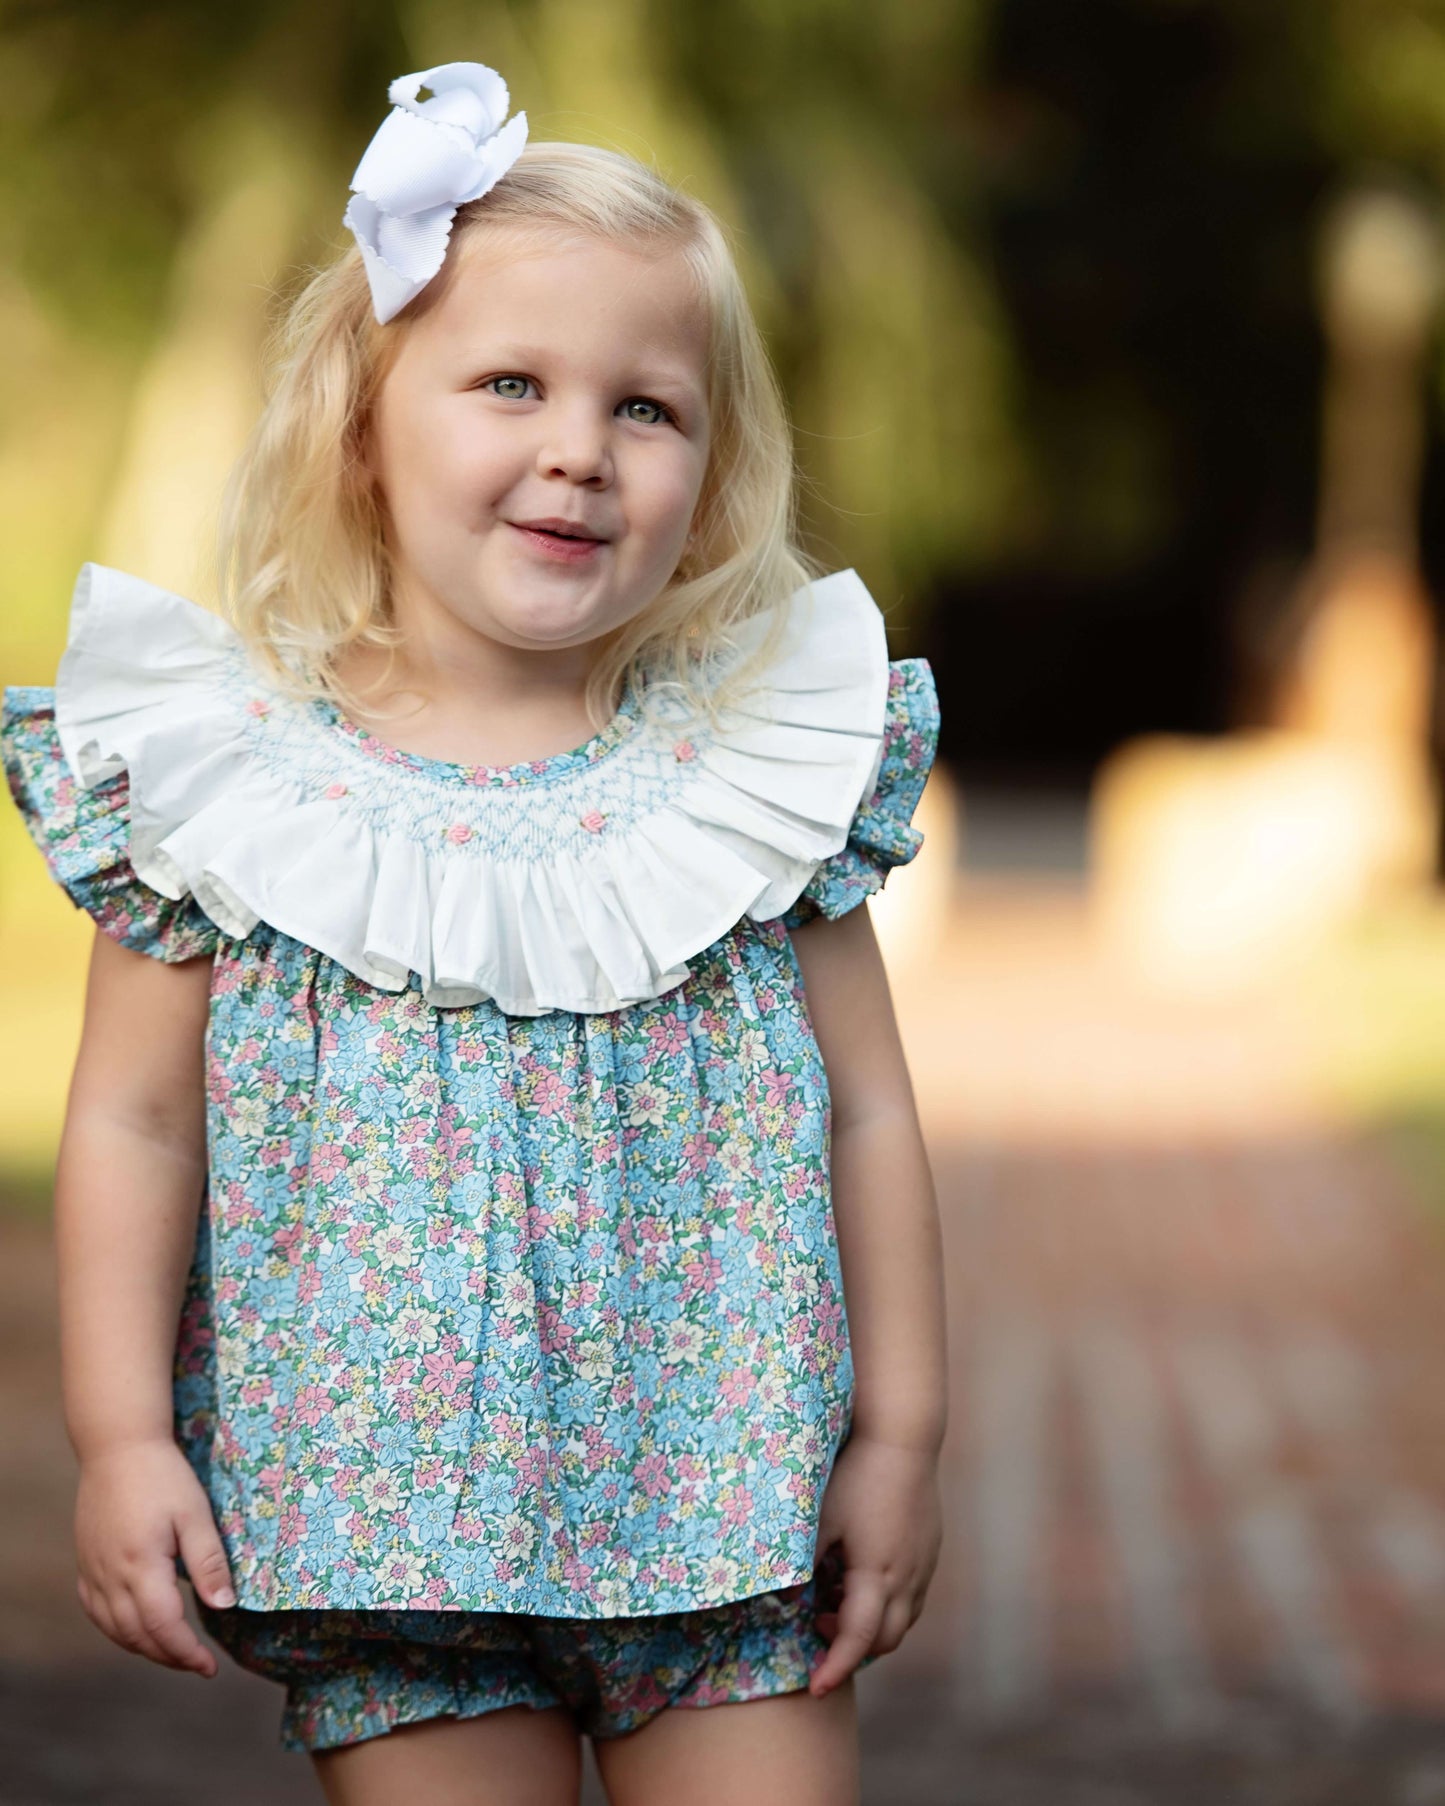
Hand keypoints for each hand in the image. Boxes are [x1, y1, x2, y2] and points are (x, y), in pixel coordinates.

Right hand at [74, 1437, 235, 1676]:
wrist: (117, 1446)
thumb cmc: (163, 1476)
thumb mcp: (195, 1513)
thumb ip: (209, 1562)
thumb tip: (224, 1607)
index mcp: (141, 1566)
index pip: (162, 1627)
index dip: (186, 1653)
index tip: (209, 1668)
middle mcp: (110, 1576)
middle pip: (136, 1636)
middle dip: (168, 1656)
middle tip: (197, 1664)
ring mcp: (92, 1571)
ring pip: (113, 1629)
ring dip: (143, 1647)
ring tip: (173, 1651)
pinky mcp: (85, 1562)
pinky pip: (96, 1612)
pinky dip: (117, 1630)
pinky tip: (134, 1629)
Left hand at [807, 1432, 941, 1696]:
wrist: (903, 1438)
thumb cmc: (856, 1475)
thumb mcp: (819, 1518)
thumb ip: (802, 1564)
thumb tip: (781, 1602)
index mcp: (876, 1574)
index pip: (857, 1640)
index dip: (835, 1668)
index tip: (815, 1687)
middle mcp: (907, 1578)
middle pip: (885, 1640)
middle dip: (852, 1650)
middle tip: (815, 1627)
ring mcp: (924, 1565)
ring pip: (903, 1621)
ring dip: (871, 1628)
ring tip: (835, 1601)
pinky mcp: (930, 1551)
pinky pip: (912, 1597)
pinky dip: (887, 1606)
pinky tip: (862, 1580)